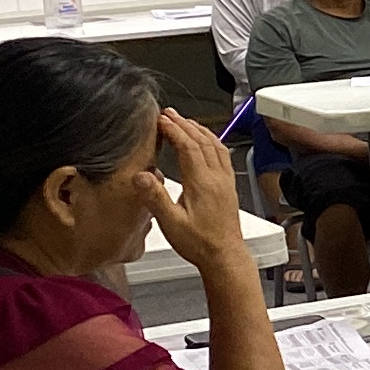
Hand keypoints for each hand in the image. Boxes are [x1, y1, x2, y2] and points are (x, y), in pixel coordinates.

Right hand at [134, 110, 249, 269]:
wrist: (224, 256)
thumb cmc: (199, 243)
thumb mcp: (170, 223)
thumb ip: (155, 198)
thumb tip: (140, 175)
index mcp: (202, 183)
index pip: (189, 147)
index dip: (174, 130)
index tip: (161, 119)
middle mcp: (217, 178)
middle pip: (203, 142)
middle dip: (185, 124)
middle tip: (169, 113)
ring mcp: (225, 181)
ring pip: (216, 146)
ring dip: (200, 130)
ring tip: (185, 121)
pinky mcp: (229, 187)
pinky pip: (222, 156)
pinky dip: (212, 142)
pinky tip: (206, 143)